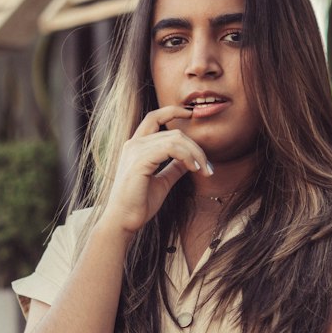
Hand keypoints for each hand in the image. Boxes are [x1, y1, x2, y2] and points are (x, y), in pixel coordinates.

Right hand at [103, 105, 211, 233]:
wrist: (124, 221)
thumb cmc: (139, 204)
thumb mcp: (162, 182)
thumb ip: (173, 168)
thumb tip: (190, 161)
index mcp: (136, 146)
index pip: (155, 118)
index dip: (174, 111)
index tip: (192, 113)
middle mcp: (134, 144)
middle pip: (173, 132)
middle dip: (196, 147)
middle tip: (208, 167)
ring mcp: (136, 151)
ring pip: (175, 139)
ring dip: (195, 154)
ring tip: (203, 170)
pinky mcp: (140, 161)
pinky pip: (171, 148)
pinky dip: (187, 157)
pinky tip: (194, 169)